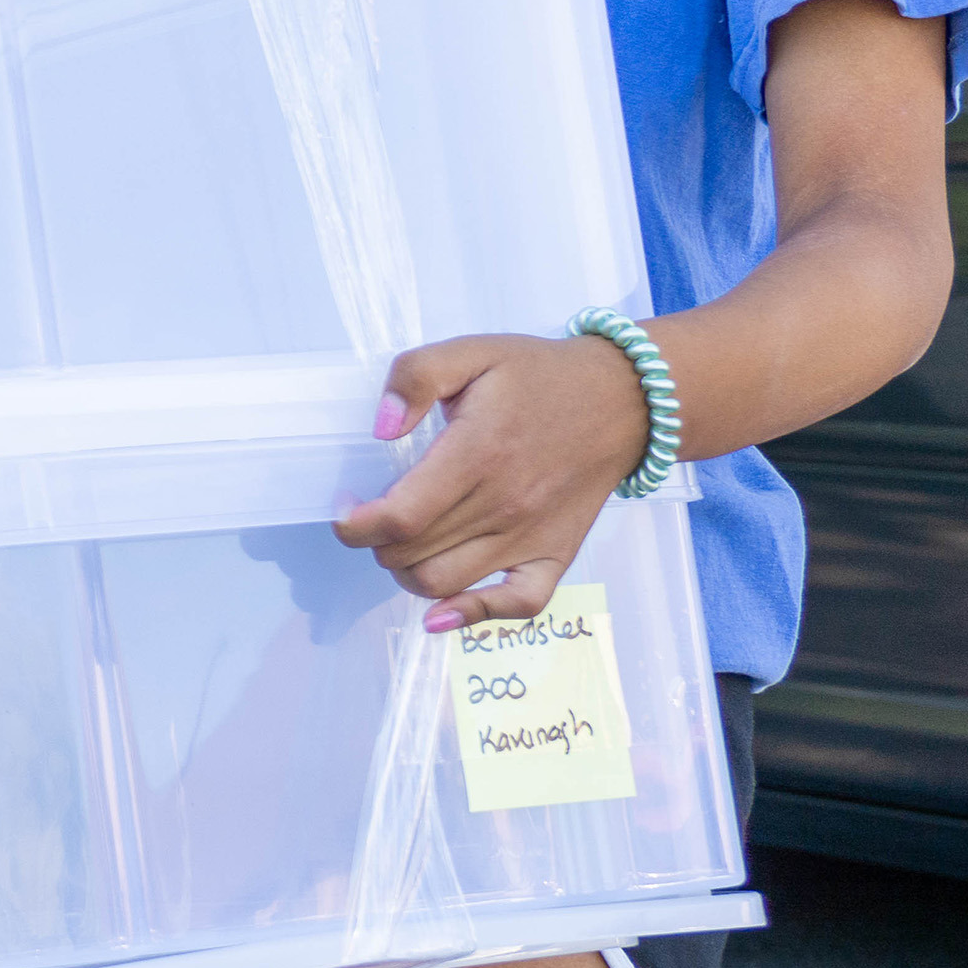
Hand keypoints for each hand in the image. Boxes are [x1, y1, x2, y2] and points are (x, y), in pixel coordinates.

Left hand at [333, 331, 654, 631]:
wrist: (620, 400)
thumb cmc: (537, 376)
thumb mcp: (470, 352)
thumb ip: (415, 377)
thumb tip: (382, 428)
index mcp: (478, 454)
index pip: (401, 517)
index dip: (357, 526)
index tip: (346, 512)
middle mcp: (505, 505)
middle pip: (414, 555)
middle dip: (377, 544)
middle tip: (376, 518)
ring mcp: (533, 537)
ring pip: (447, 584)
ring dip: (408, 573)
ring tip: (404, 545)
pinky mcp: (557, 555)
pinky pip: (518, 605)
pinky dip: (475, 615)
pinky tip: (443, 611)